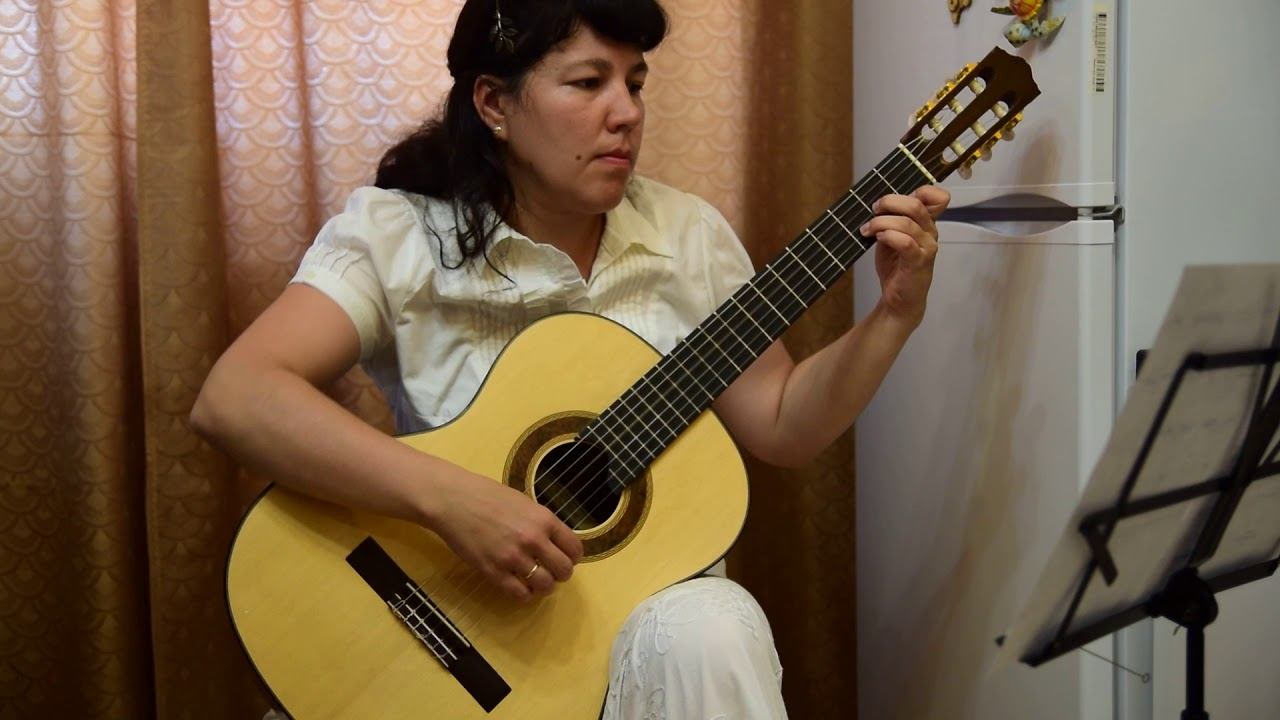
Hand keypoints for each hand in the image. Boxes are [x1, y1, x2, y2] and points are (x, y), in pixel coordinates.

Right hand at [430, 470, 583, 601]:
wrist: (453, 500)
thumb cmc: (487, 496)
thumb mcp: (524, 503)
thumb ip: (541, 523)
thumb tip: (556, 543)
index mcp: (544, 519)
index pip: (575, 548)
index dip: (572, 557)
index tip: (565, 558)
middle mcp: (533, 539)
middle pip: (564, 570)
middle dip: (561, 574)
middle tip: (550, 571)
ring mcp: (513, 557)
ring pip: (545, 585)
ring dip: (544, 586)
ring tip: (535, 580)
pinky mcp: (493, 572)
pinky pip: (520, 594)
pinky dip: (524, 594)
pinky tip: (519, 586)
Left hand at [860, 185, 949, 326]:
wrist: (899, 300)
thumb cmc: (896, 267)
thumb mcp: (892, 237)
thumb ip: (892, 219)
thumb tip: (877, 203)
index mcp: (926, 223)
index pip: (938, 197)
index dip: (921, 190)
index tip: (892, 199)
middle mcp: (930, 233)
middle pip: (916, 205)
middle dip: (890, 202)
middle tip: (873, 209)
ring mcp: (927, 248)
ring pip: (907, 223)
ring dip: (881, 222)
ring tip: (867, 230)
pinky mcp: (919, 263)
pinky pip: (905, 242)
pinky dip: (888, 236)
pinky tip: (878, 239)